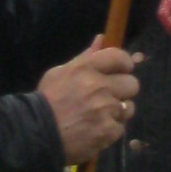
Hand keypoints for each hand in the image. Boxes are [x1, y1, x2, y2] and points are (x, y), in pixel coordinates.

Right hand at [40, 36, 142, 160]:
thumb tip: (102, 38)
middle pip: (132, 84)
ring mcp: (106, 110)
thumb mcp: (60, 73)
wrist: (38, 133)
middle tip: (111, 96)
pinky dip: (111, 130)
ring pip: (129, 107)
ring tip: (102, 116)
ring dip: (119, 112)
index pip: (120, 58)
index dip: (124, 64)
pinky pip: (121, 127)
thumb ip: (85, 57)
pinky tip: (97, 129)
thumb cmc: (48, 100)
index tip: (121, 71)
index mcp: (86, 69)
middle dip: (124, 90)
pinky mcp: (108, 131)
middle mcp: (100, 87)